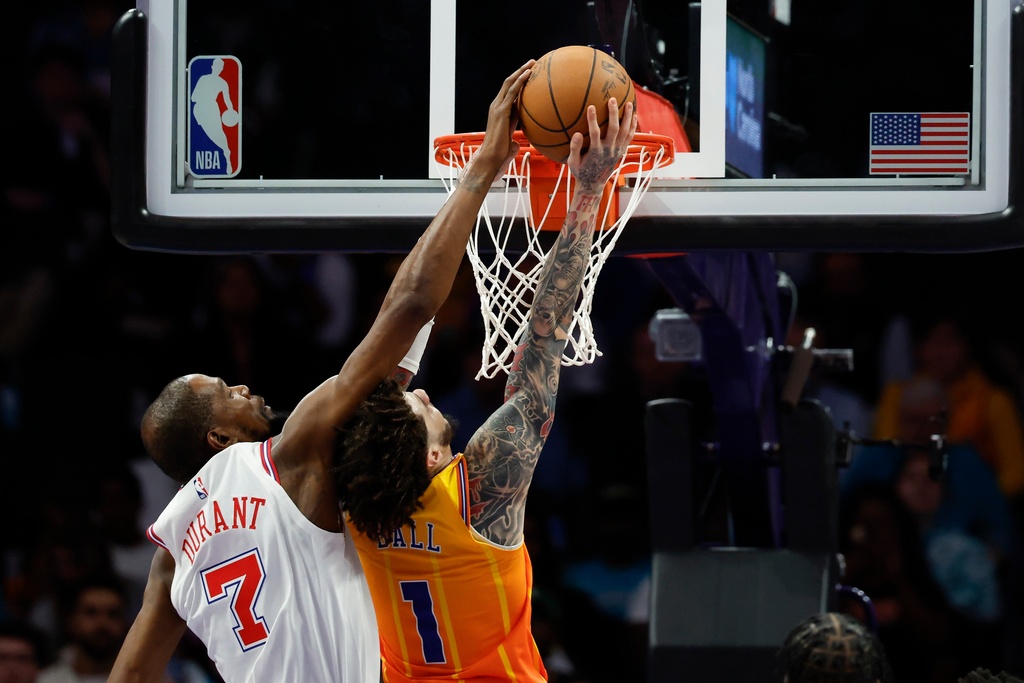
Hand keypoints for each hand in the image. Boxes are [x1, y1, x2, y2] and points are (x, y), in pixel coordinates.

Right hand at [469, 60, 534, 181]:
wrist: (491, 156)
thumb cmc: (499, 152)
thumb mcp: (509, 138)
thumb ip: (512, 135)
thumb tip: (517, 143)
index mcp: (499, 110)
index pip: (508, 91)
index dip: (518, 80)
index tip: (529, 73)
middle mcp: (496, 105)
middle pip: (508, 82)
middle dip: (520, 71)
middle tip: (532, 62)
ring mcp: (497, 107)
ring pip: (510, 83)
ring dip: (521, 71)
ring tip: (532, 63)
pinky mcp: (501, 111)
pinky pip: (512, 92)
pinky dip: (520, 81)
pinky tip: (529, 74)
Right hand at [567, 98, 636, 194]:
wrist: (593, 184)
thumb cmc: (581, 171)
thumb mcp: (572, 163)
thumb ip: (574, 148)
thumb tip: (577, 134)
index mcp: (595, 152)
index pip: (595, 134)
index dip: (593, 120)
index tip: (591, 107)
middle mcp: (608, 151)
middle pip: (614, 129)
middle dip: (614, 114)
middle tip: (612, 99)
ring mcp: (617, 151)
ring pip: (625, 132)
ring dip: (628, 117)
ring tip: (629, 104)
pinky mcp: (622, 151)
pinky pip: (630, 137)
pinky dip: (633, 126)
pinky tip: (634, 116)